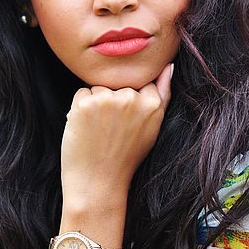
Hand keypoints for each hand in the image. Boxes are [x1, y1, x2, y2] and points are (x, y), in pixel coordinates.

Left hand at [60, 62, 173, 212]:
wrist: (99, 183)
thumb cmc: (125, 157)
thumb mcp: (152, 126)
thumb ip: (163, 93)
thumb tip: (170, 65)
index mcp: (152, 103)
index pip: (138, 82)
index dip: (128, 103)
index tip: (126, 124)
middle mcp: (131, 98)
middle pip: (116, 83)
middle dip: (112, 102)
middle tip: (112, 132)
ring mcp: (107, 100)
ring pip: (98, 87)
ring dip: (94, 105)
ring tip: (99, 132)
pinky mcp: (84, 104)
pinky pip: (81, 94)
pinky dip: (79, 109)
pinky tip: (86, 130)